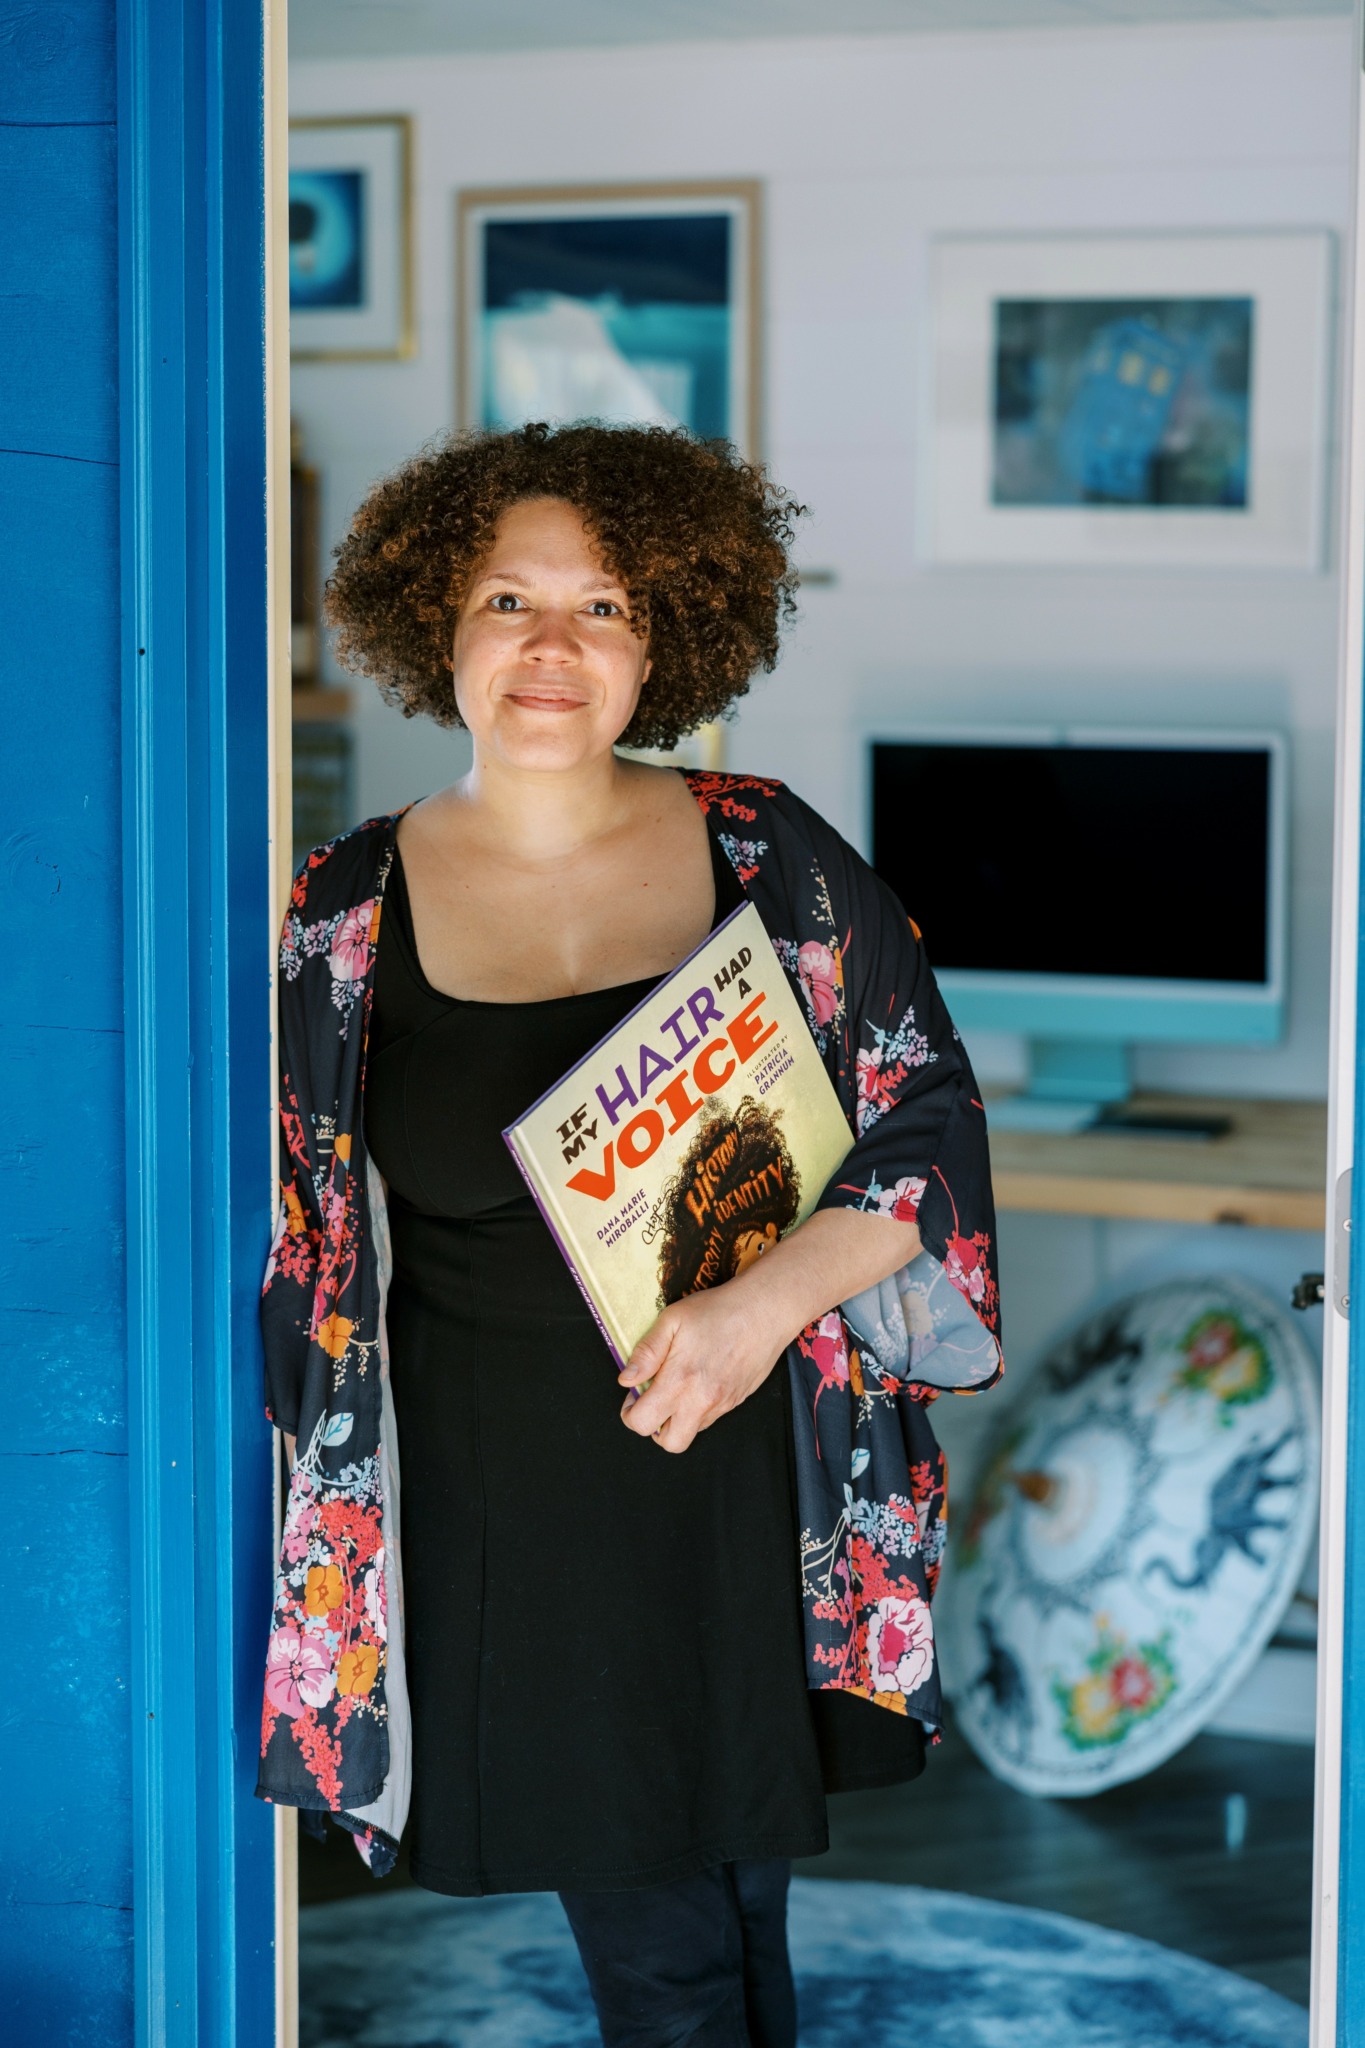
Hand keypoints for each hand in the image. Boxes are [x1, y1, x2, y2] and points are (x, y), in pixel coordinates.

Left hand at [618, 1282, 785, 1453]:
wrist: (764, 1311)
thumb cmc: (719, 1311)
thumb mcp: (672, 1320)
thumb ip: (646, 1352)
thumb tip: (627, 1379)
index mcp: (680, 1382)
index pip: (643, 1423)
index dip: (630, 1413)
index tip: (633, 1395)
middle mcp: (701, 1401)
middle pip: (670, 1442)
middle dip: (654, 1427)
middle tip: (652, 1400)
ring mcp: (721, 1405)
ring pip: (692, 1432)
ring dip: (678, 1418)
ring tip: (677, 1386)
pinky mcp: (735, 1401)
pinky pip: (710, 1418)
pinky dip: (697, 1409)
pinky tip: (699, 1381)